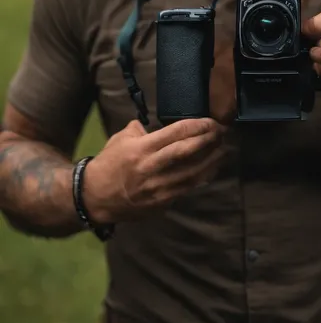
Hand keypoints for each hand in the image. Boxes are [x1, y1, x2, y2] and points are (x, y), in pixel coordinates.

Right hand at [82, 118, 226, 223]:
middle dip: (209, 139)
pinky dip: (203, 177)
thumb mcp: (121, 138)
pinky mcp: (162, 201)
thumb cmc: (109, 163)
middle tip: (222, 131)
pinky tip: (213, 168)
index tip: (211, 121)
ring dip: (212, 159)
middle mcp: (152, 167)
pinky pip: (188, 187)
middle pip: (188, 151)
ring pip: (193, 172)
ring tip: (224, 148)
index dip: (198, 125)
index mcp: (142, 148)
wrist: (95, 197)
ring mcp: (158, 186)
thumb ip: (140, 128)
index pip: (176, 132)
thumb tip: (157, 124)